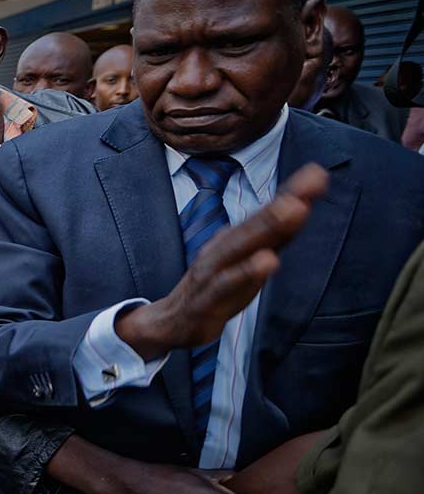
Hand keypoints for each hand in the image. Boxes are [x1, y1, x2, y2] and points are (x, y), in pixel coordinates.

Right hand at [115, 164, 327, 358]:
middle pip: (254, 225)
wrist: (174, 320)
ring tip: (294, 209)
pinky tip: (268, 261)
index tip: (318, 173)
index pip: (267, 214)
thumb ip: (275, 236)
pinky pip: (227, 284)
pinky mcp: (207, 299)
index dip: (292, 194)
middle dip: (280, 205)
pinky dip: (247, 271)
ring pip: (240, 248)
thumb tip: (303, 205)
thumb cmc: (217, 287)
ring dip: (267, 227)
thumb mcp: (248, 260)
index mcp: (235, 240)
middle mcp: (223, 249)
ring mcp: (213, 272)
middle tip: (307, 186)